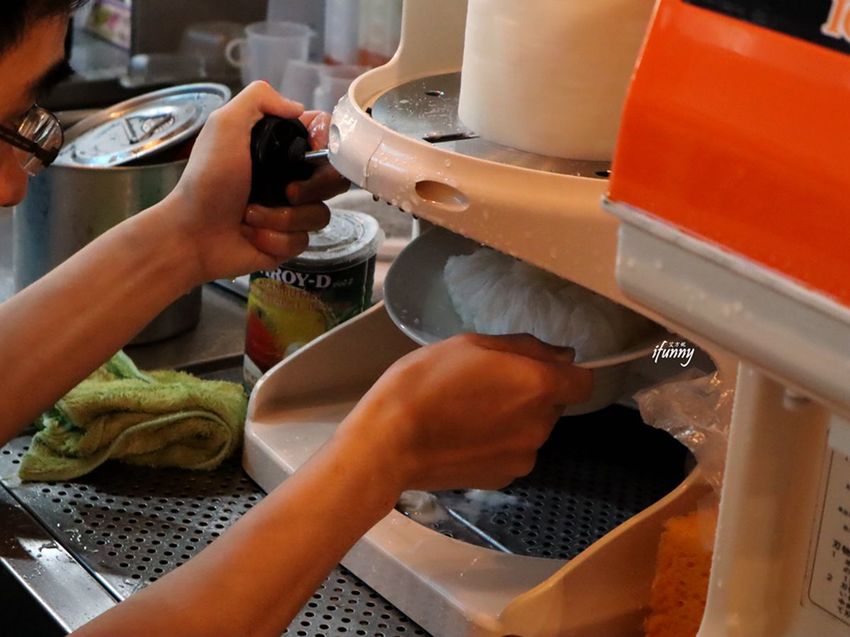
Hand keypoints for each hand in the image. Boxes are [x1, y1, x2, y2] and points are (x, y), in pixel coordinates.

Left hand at [157, 82, 349, 282]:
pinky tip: (253, 235)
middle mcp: (289, 178)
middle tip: (285, 192)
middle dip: (310, 188)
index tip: (315, 151)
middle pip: (333, 179)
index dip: (328, 144)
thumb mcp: (224, 125)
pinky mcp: (288, 241)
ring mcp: (290, 211)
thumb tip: (298, 106)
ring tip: (251, 215)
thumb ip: (258, 99)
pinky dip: (276, 238)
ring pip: (320, 214)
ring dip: (283, 217)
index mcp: (278, 148)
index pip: (325, 138)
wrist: (192, 235)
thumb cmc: (205, 181)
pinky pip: (303, 240)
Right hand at [337, 334, 593, 492]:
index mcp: (538, 386)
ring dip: (514, 420)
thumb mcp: (470, 344)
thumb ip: (524, 347)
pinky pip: (512, 454)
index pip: (584, 381)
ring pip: (532, 431)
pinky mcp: (503, 480)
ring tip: (469, 414)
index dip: (564, 372)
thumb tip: (562, 355)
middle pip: (553, 405)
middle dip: (530, 394)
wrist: (389, 443)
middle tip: (485, 385)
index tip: (534, 367)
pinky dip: (497, 445)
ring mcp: (524, 457)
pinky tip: (463, 438)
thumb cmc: (425, 382)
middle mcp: (541, 426)